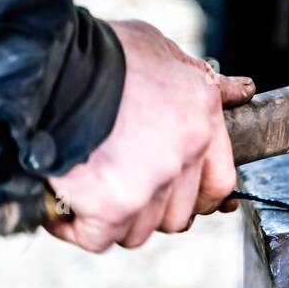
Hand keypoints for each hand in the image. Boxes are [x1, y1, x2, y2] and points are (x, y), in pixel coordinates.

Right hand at [48, 19, 253, 252]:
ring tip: (88, 189)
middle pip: (177, 214)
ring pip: (140, 230)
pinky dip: (78, 228)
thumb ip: (200, 80)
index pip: (219, 182)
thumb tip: (240, 91)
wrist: (48, 64)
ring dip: (115, 219)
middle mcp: (184, 154)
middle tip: (120, 187)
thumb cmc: (101, 52)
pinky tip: (64, 207)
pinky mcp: (112, 207)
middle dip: (151, 209)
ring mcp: (150, 184)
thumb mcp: (161, 50)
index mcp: (202, 117)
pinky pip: (99, 237)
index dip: (197, 197)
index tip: (178, 197)